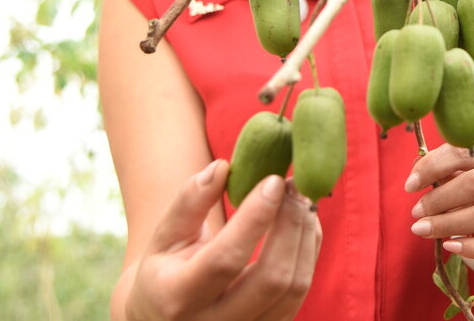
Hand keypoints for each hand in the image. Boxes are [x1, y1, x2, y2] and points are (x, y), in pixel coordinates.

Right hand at [127, 161, 320, 320]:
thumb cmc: (166, 267)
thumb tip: (222, 168)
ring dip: (305, 235)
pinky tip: (302, 222)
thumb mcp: (165, 235)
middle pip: (271, 279)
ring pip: (295, 288)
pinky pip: (301, 292)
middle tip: (293, 185)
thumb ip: (189, 201)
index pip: (225, 260)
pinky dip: (309, 251)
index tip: (273, 180)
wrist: (166, 315)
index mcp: (177, 298)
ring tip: (299, 198)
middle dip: (290, 225)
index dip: (254, 218)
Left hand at [404, 139, 473, 262]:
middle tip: (416, 213)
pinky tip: (451, 247)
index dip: (433, 166)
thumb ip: (444, 169)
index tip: (409, 185)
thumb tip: (415, 169)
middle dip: (439, 199)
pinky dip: (473, 248)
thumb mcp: (469, 172)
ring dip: (449, 224)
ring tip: (423, 230)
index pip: (464, 152)